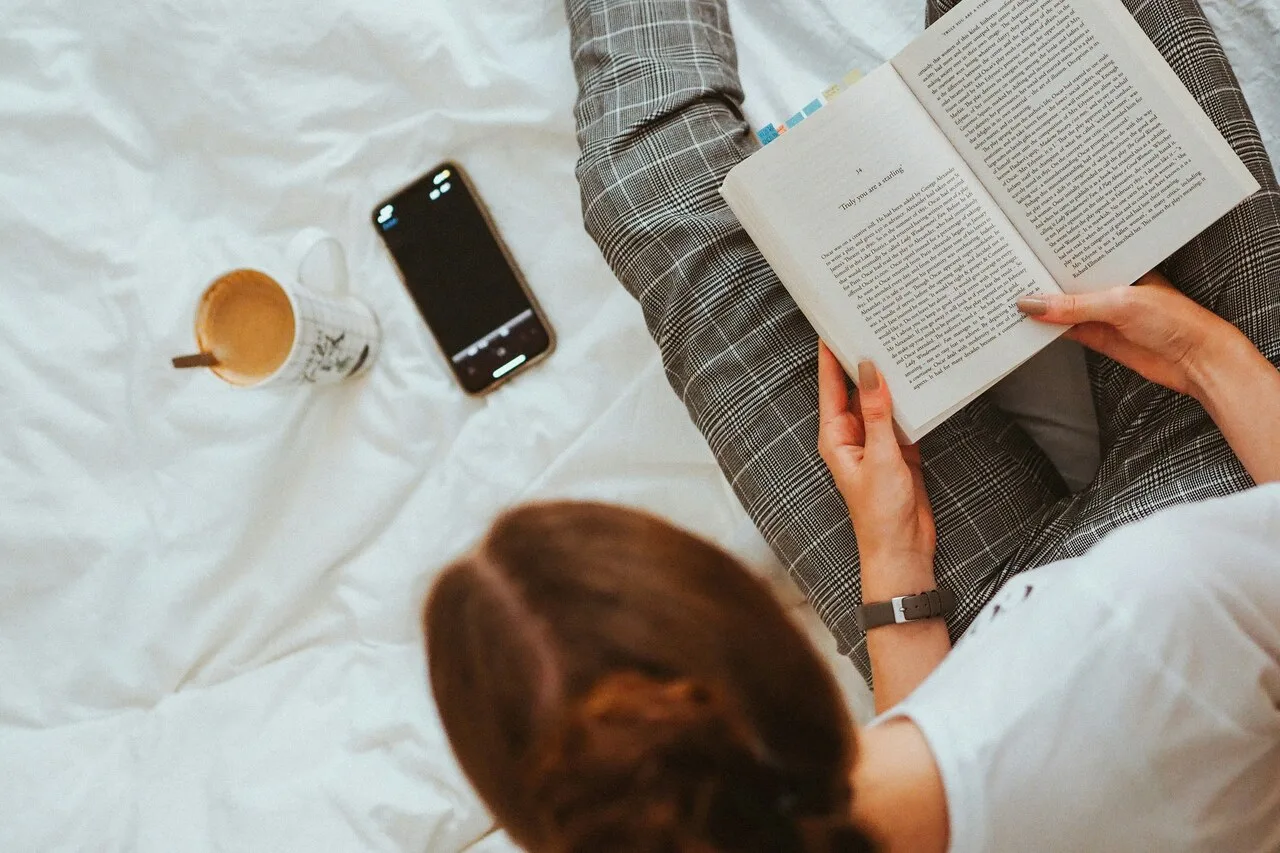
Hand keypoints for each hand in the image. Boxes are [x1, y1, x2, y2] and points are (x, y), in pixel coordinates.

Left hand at [816, 342, 935, 594]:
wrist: (902, 550)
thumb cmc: (880, 513)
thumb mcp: (880, 458)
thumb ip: (877, 414)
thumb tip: (869, 370)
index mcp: (835, 436)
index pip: (831, 386)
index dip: (831, 355)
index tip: (834, 323)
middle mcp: (852, 435)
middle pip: (855, 388)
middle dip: (861, 358)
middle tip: (870, 322)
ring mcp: (876, 441)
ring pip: (880, 399)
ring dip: (888, 377)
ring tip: (896, 341)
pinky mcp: (899, 449)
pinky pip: (901, 415)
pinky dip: (909, 398)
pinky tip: (918, 377)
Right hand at [1016, 270, 1249, 399]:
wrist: (1196, 361)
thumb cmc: (1173, 320)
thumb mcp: (1120, 304)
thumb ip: (1073, 306)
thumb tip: (1031, 304)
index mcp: (1120, 266)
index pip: (1078, 257)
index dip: (1052, 255)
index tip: (1023, 250)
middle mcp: (1110, 286)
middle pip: (1067, 282)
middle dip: (1041, 280)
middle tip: (1007, 271)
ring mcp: (1103, 313)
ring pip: (1063, 307)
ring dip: (1041, 307)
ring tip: (1007, 296)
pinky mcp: (1099, 338)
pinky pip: (1066, 330)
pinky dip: (1047, 329)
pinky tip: (1026, 324)